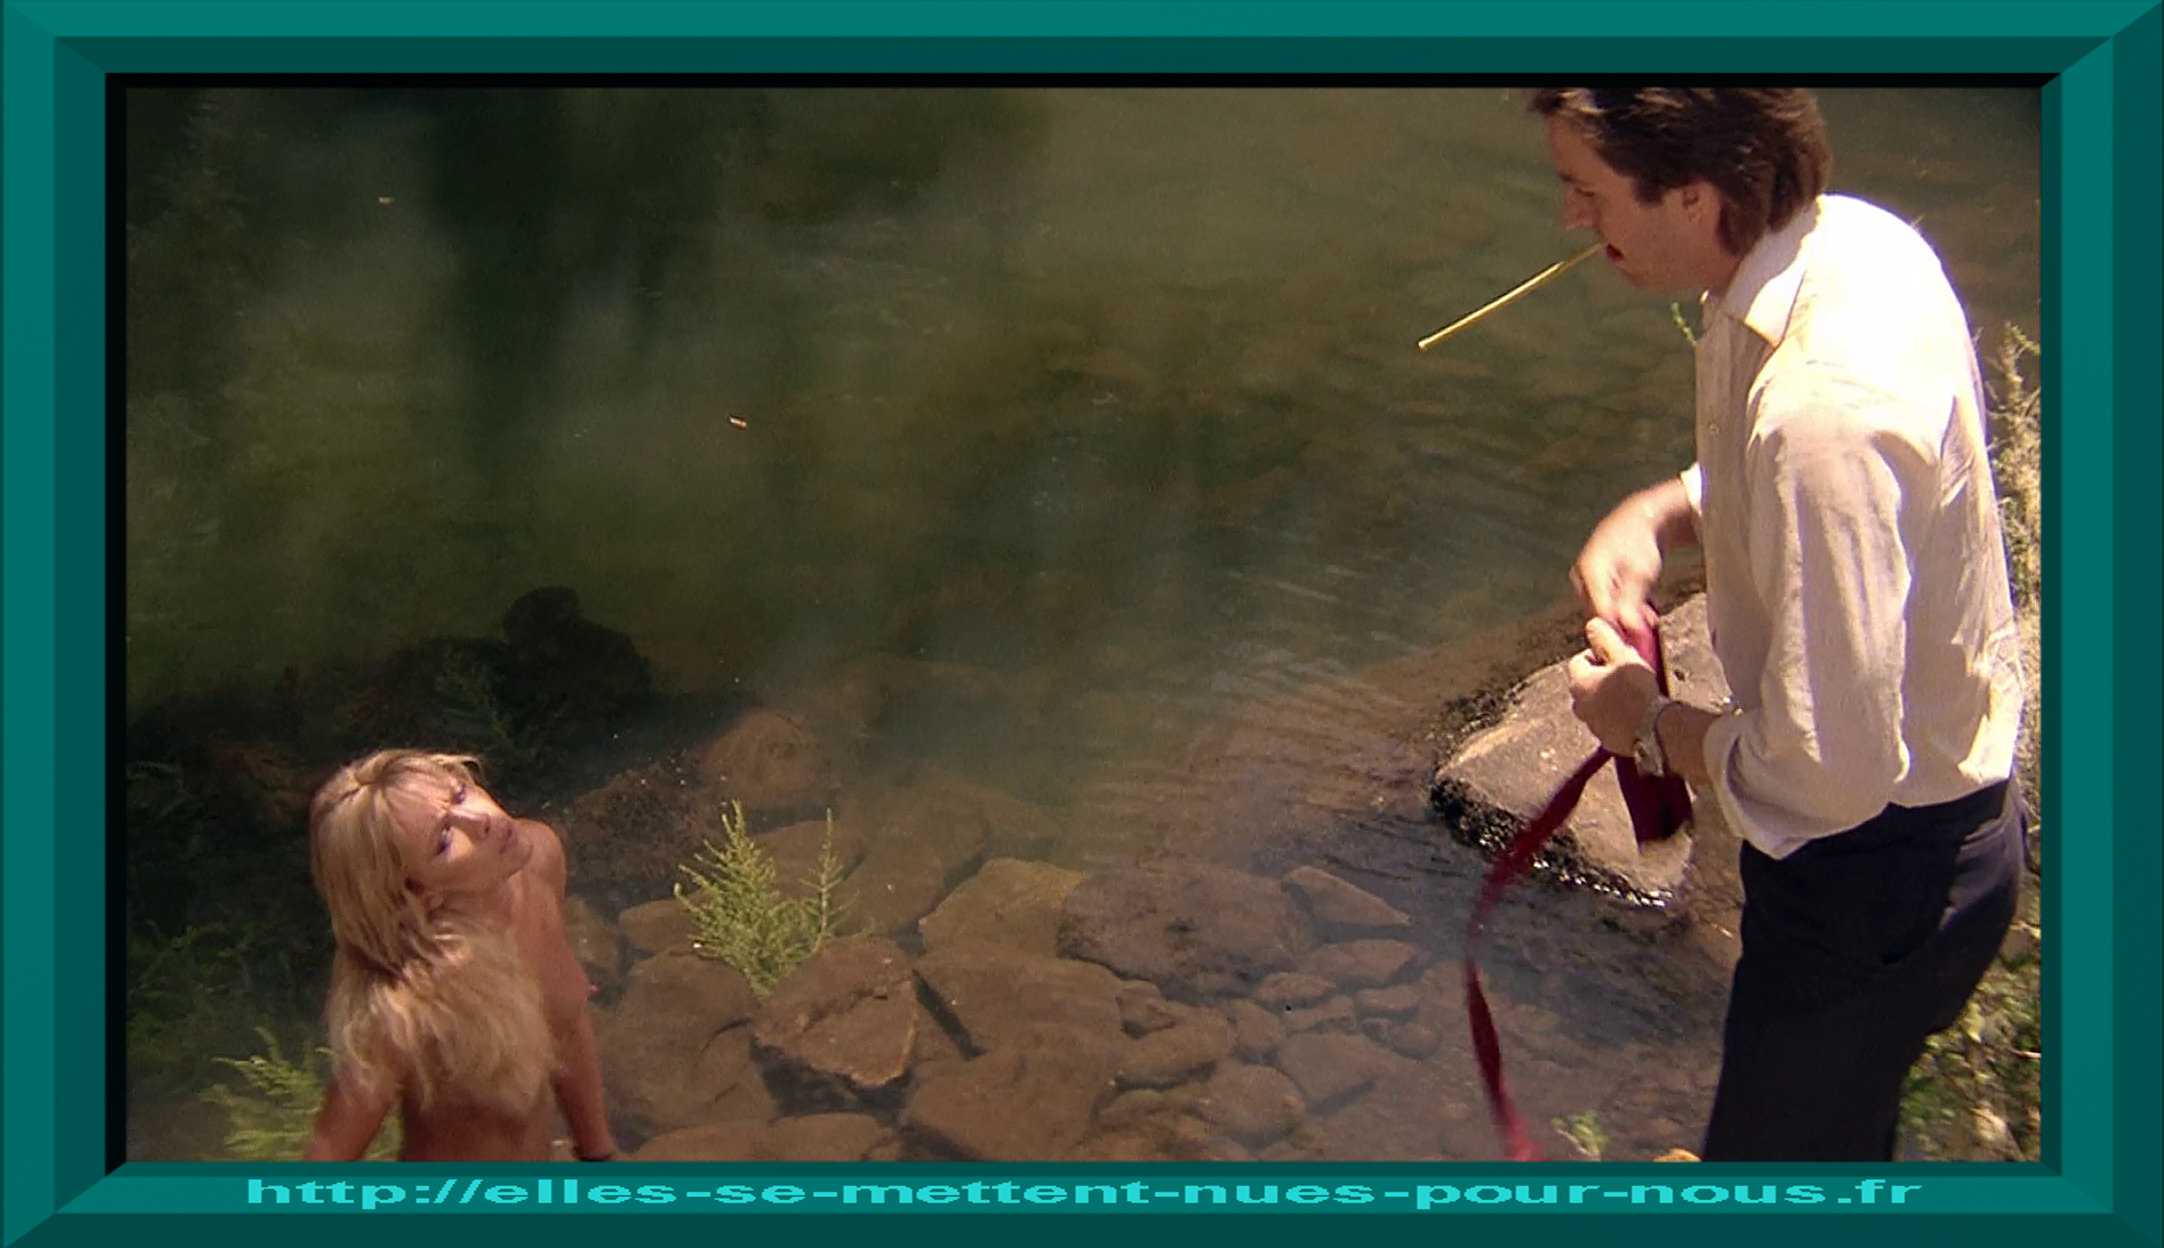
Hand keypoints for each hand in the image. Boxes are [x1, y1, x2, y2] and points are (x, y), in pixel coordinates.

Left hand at [1566, 617, 1658, 754]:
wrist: (1654, 728)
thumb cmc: (1638, 690)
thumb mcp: (1623, 655)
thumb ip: (1604, 638)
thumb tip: (1592, 626)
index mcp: (1579, 682)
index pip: (1579, 661)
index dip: (1599, 656)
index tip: (1617, 657)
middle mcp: (1579, 705)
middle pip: (1586, 683)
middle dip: (1603, 677)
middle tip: (1626, 675)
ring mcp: (1591, 724)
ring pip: (1596, 704)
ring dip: (1609, 697)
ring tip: (1633, 695)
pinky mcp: (1606, 739)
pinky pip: (1608, 722)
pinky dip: (1616, 717)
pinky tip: (1635, 713)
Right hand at [1571, 497, 1666, 634]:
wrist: (1645, 517)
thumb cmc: (1642, 541)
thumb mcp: (1641, 574)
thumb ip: (1632, 604)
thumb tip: (1628, 631)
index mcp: (1588, 572)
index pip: (1600, 613)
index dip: (1619, 629)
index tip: (1638, 641)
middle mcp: (1583, 576)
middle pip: (1602, 611)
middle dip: (1625, 622)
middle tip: (1648, 627)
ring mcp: (1590, 577)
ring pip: (1608, 606)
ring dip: (1629, 614)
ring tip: (1650, 616)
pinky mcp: (1600, 578)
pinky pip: (1611, 599)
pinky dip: (1628, 605)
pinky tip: (1645, 607)